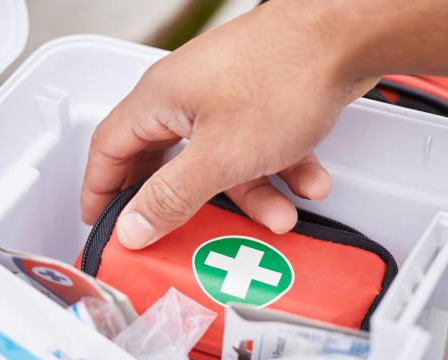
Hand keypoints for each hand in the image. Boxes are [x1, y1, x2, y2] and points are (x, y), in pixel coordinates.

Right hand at [81, 1, 375, 248]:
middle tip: (178, 235)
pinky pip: (259, 148)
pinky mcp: (261, 100)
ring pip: (223, 161)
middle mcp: (187, 96)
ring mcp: (226, 97)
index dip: (101, 190)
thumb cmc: (284, 74)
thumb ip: (173, 195)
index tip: (102, 223)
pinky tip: (308, 184)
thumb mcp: (220, 155)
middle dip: (184, 203)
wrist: (346, 36)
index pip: (109, 149)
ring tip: (279, 217)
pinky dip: (280, 171)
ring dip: (251, 194)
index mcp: (160, 100)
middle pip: (167, 161)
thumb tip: (133, 227)